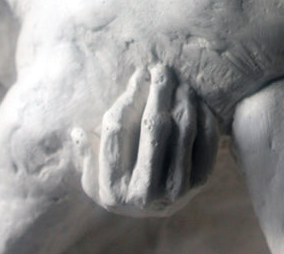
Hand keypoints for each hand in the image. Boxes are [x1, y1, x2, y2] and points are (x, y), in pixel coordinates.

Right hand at [71, 65, 218, 217]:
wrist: (154, 214)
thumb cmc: (118, 188)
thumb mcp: (92, 181)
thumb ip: (86, 156)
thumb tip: (77, 131)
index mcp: (114, 190)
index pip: (118, 130)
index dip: (128, 97)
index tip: (138, 74)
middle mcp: (146, 193)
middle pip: (154, 126)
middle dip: (158, 91)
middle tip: (162, 69)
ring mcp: (177, 189)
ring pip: (182, 130)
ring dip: (182, 99)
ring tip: (180, 81)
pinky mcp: (201, 183)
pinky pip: (206, 140)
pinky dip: (202, 116)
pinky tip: (195, 100)